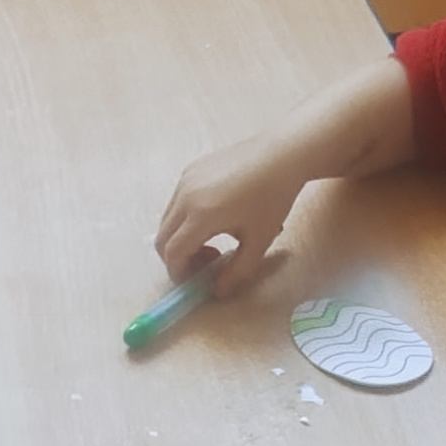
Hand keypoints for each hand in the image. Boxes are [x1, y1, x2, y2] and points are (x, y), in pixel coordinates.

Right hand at [155, 132, 303, 290]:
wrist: (282, 154)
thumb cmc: (273, 198)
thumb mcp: (259, 241)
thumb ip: (237, 272)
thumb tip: (218, 292)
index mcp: (201, 216)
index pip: (173, 253)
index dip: (180, 273)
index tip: (198, 280)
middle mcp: (185, 196)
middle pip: (163, 239)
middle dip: (178, 258)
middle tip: (206, 262)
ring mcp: (185, 180)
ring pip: (167, 220)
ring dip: (181, 238)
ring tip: (212, 239)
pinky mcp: (190, 169)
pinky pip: (176, 202)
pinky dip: (185, 218)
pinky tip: (214, 216)